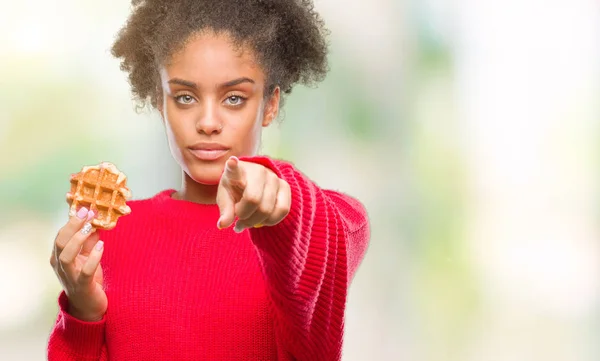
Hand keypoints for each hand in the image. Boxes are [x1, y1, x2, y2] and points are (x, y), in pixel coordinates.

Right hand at [50, 207, 106, 321]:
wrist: (89, 307)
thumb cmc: (88, 280)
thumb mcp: (88, 257)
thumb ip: (89, 242)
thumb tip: (96, 222)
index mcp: (59, 257)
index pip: (61, 235)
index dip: (72, 221)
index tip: (85, 208)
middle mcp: (61, 266)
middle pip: (60, 242)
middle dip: (73, 226)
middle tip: (88, 213)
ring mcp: (70, 277)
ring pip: (66, 256)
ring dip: (78, 239)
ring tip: (92, 229)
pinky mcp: (83, 286)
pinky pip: (85, 271)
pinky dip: (93, 257)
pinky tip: (101, 246)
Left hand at [216, 156, 290, 231]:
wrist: (253, 183)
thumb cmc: (235, 190)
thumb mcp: (225, 198)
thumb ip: (225, 211)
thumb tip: (222, 225)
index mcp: (237, 171)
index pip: (235, 168)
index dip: (233, 166)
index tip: (231, 162)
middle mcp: (258, 171)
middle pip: (253, 200)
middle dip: (244, 218)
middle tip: (238, 221)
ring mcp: (273, 177)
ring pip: (267, 209)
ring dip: (256, 222)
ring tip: (248, 222)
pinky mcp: (285, 186)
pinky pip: (282, 210)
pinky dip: (270, 221)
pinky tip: (262, 220)